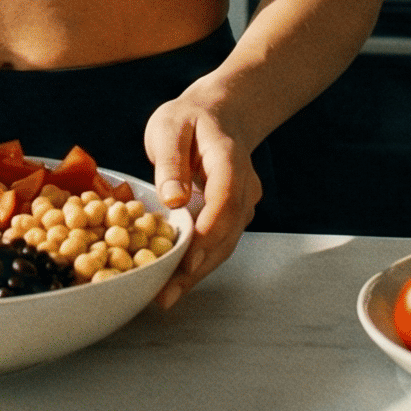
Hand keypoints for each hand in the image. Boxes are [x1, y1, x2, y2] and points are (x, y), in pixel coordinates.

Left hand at [143, 93, 260, 309]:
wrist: (221, 114)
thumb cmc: (189, 118)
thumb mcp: (169, 126)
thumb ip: (170, 161)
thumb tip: (172, 199)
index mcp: (229, 158)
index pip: (226, 198)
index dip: (208, 232)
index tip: (187, 260)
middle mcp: (244, 184)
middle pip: (228, 230)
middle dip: (198, 265)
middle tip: (167, 294)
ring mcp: (243, 202)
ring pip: (226, 242)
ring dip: (198, 272)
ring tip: (167, 297)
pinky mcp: (234, 215)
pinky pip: (220, 242)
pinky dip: (200, 262)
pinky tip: (176, 281)